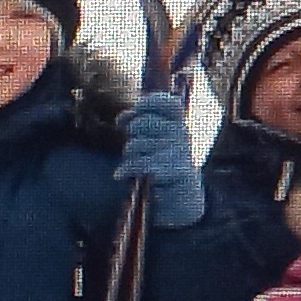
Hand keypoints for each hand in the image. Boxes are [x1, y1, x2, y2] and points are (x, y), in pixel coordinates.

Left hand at [117, 91, 206, 227]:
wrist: (181, 197)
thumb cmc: (161, 163)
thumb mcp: (151, 140)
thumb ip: (138, 123)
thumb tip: (124, 117)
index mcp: (177, 123)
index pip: (168, 103)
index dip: (148, 103)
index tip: (130, 115)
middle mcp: (182, 134)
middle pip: (144, 123)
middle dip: (131, 133)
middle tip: (132, 146)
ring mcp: (180, 152)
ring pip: (137, 145)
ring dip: (128, 155)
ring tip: (131, 164)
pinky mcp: (177, 172)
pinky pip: (142, 165)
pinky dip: (126, 170)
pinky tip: (119, 175)